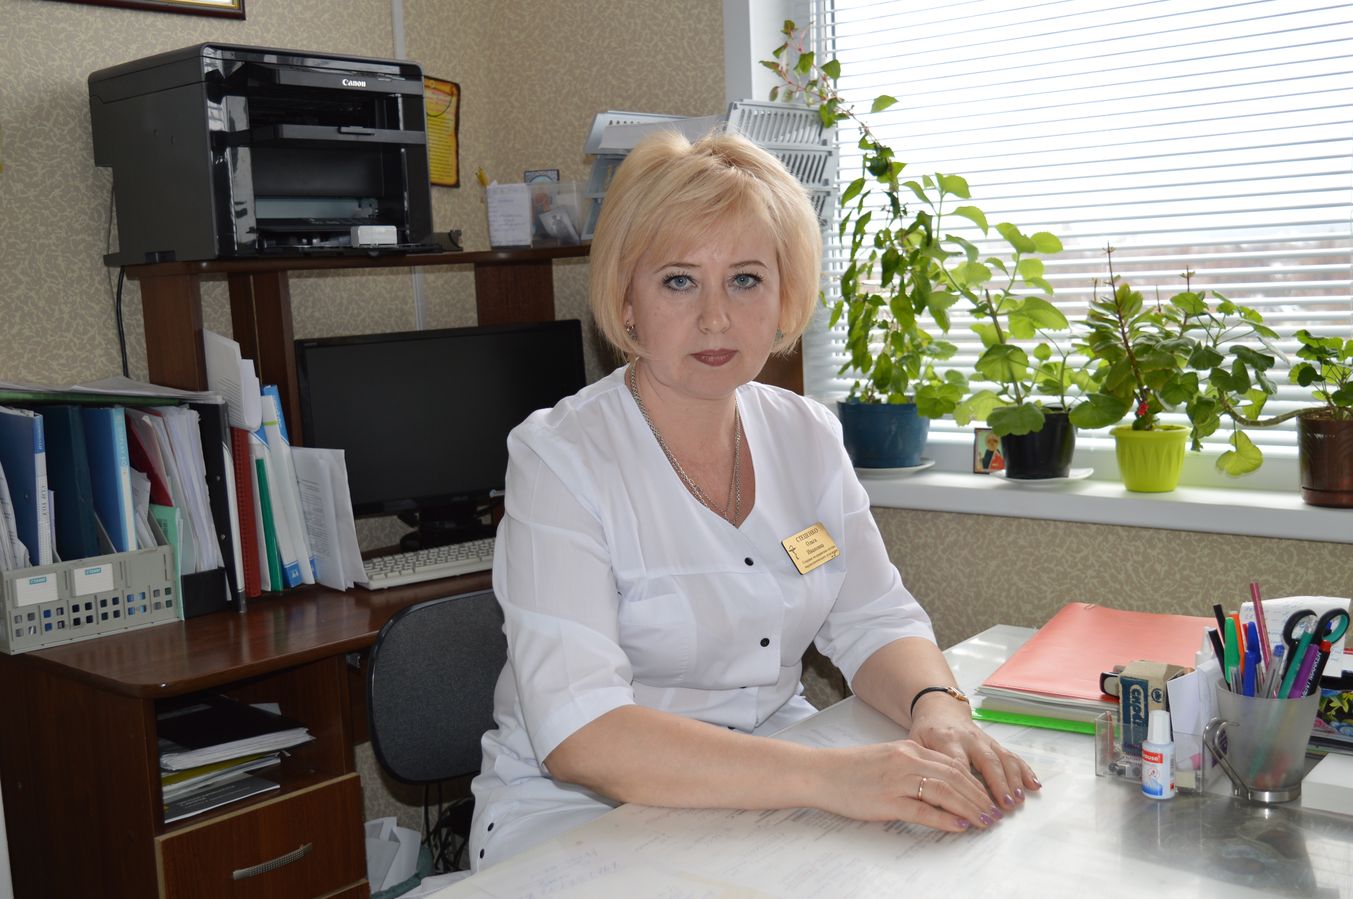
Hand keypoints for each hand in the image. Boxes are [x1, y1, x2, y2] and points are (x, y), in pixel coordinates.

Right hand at [810, 739, 1004, 832]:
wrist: (821, 773)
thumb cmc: (852, 769)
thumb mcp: (888, 759)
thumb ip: (913, 767)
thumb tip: (941, 784)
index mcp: (909, 749)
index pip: (952, 765)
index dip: (975, 782)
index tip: (988, 796)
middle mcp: (907, 761)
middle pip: (955, 778)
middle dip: (979, 796)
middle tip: (995, 812)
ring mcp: (898, 781)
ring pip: (945, 793)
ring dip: (969, 808)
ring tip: (985, 821)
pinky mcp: (888, 801)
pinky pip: (924, 811)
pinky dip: (945, 819)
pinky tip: (959, 826)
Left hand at [908, 695, 1040, 812]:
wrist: (939, 709)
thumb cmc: (926, 732)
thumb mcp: (915, 745)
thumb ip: (922, 767)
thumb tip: (928, 796)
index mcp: (946, 740)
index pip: (958, 765)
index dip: (967, 787)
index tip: (973, 807)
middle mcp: (968, 739)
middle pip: (986, 761)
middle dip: (998, 784)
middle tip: (1005, 805)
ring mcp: (984, 740)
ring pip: (1002, 758)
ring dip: (1013, 779)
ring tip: (1018, 800)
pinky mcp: (994, 742)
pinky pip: (1012, 755)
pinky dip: (1025, 770)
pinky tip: (1034, 785)